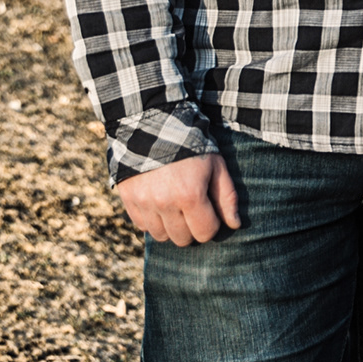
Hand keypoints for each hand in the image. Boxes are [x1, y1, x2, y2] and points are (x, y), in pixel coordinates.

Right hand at [117, 152, 241, 245]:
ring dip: (170, 226)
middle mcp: (164, 203)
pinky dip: (152, 219)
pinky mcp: (128, 198)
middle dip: (192, 227)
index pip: (205, 233)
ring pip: (160, 236)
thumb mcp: (216, 164)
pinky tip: (158, 203)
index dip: (211, 224)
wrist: (153, 122)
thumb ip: (226, 197)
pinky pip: (142, 225)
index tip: (210, 211)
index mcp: (190, 195)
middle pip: (183, 239)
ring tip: (175, 206)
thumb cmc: (191, 143)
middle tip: (192, 208)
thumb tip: (234, 225)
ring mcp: (143, 202)